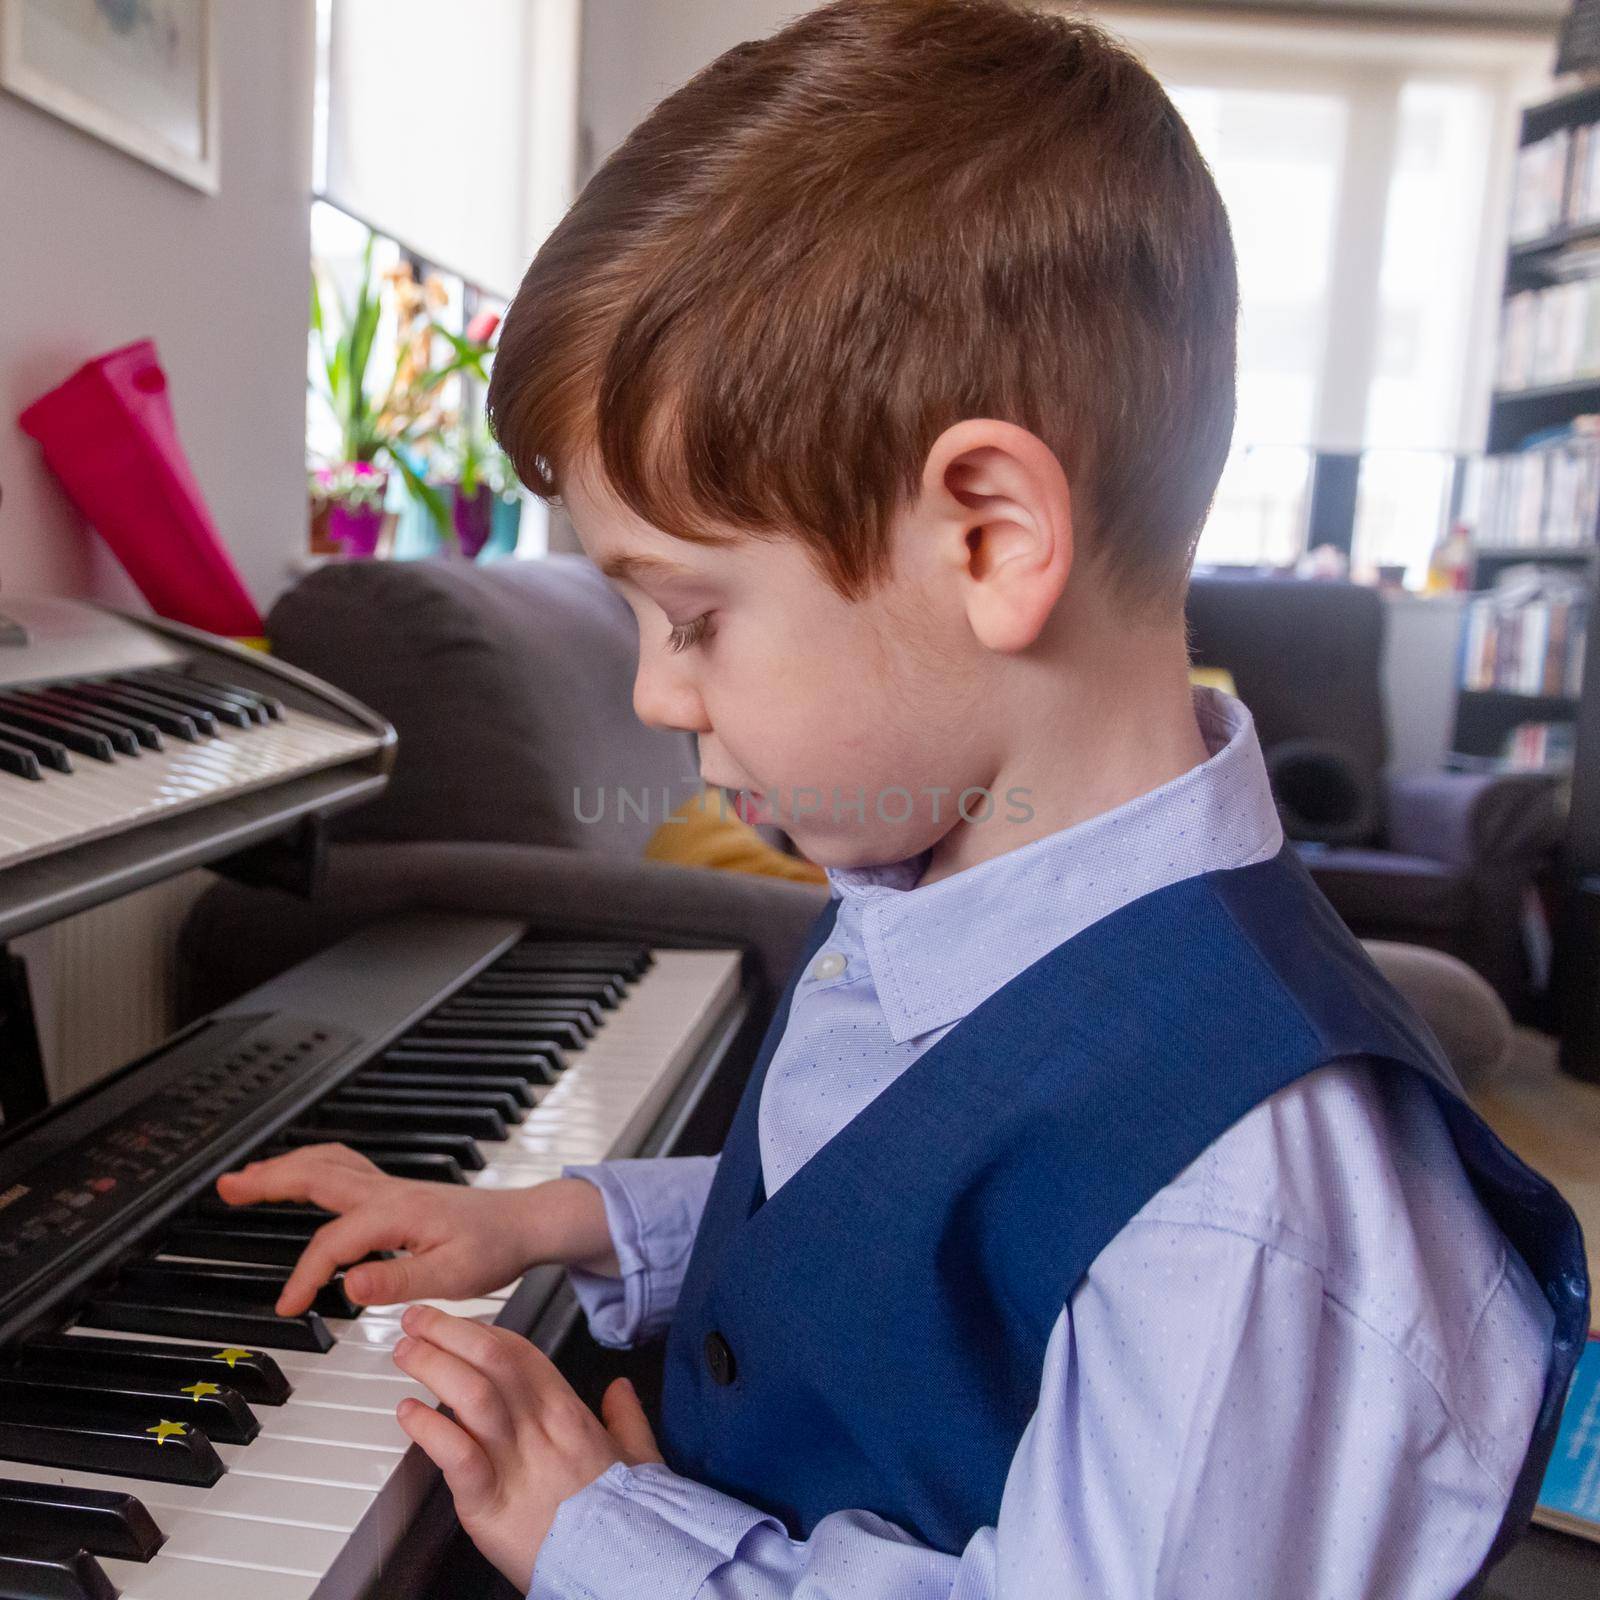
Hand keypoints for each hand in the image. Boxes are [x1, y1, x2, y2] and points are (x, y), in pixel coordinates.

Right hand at [213, 1144, 559, 1314]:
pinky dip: (312, 1168)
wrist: (524, 1224)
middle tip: (227, 1185)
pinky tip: (301, 1177)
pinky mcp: (395, 1193)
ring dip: (286, 1167)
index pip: (333, 1243)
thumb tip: (349, 1285)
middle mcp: (389, 1192)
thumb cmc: (494, 1249)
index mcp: (397, 1212)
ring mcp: (391, 1188)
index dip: (305, 1276)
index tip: (288, 1307)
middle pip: (318, 1175)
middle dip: (270, 1179)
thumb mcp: (453, 1276)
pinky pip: (344, 1169)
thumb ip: (399, 1281)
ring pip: (329, 1164)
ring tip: (247, 1177)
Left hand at [393, 1303, 663, 1591]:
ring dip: (433, 1365)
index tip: (458, 1322)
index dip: (483, 1330)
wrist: (621, 1566)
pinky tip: (408, 1413)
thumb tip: (621, 1388)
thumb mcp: (639, 1456)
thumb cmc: (625, 1518)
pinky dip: (429, 1429)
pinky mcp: (489, 1503)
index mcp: (569, 1413)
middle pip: (491, 1359)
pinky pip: (457, 1456)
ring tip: (406, 1353)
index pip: (520, 1352)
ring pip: (472, 1394)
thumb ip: (626, 1416)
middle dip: (448, 1331)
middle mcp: (540, 1428)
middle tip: (418, 1319)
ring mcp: (515, 1463)